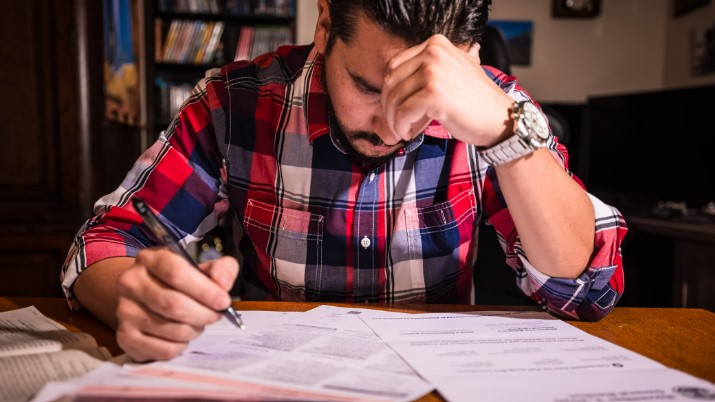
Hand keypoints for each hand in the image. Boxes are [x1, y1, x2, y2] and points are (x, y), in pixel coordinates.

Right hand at [115, 248, 238, 360]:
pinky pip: (164, 349)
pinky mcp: (125, 336)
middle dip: (203, 314)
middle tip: (216, 316)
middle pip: (173, 304)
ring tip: (198, 323)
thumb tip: (223, 283)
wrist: (144, 298)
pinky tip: (182, 336)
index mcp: (150, 259)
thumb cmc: (179, 282)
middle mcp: (131, 283)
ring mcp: (125, 311)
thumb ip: (221, 269)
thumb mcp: (200, 268)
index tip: (223, 301)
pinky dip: (181, 346)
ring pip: (171, 329)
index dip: (205, 290)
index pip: (177, 273)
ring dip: (194, 330)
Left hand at [381, 34, 515, 145]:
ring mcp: (433, 73)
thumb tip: (392, 80)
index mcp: (436, 44)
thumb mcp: (453, 70)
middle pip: (391, 82)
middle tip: (396, 124)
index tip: (395, 108)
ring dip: (394, 120)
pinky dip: (402, 127)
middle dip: (389, 107)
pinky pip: (403, 113)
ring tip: (404, 130)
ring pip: (395, 99)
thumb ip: (429, 67)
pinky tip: (410, 133)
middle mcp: (434, 53)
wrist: (499, 118)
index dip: (390, 90)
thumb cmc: (475, 101)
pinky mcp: (434, 95)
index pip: (395, 66)